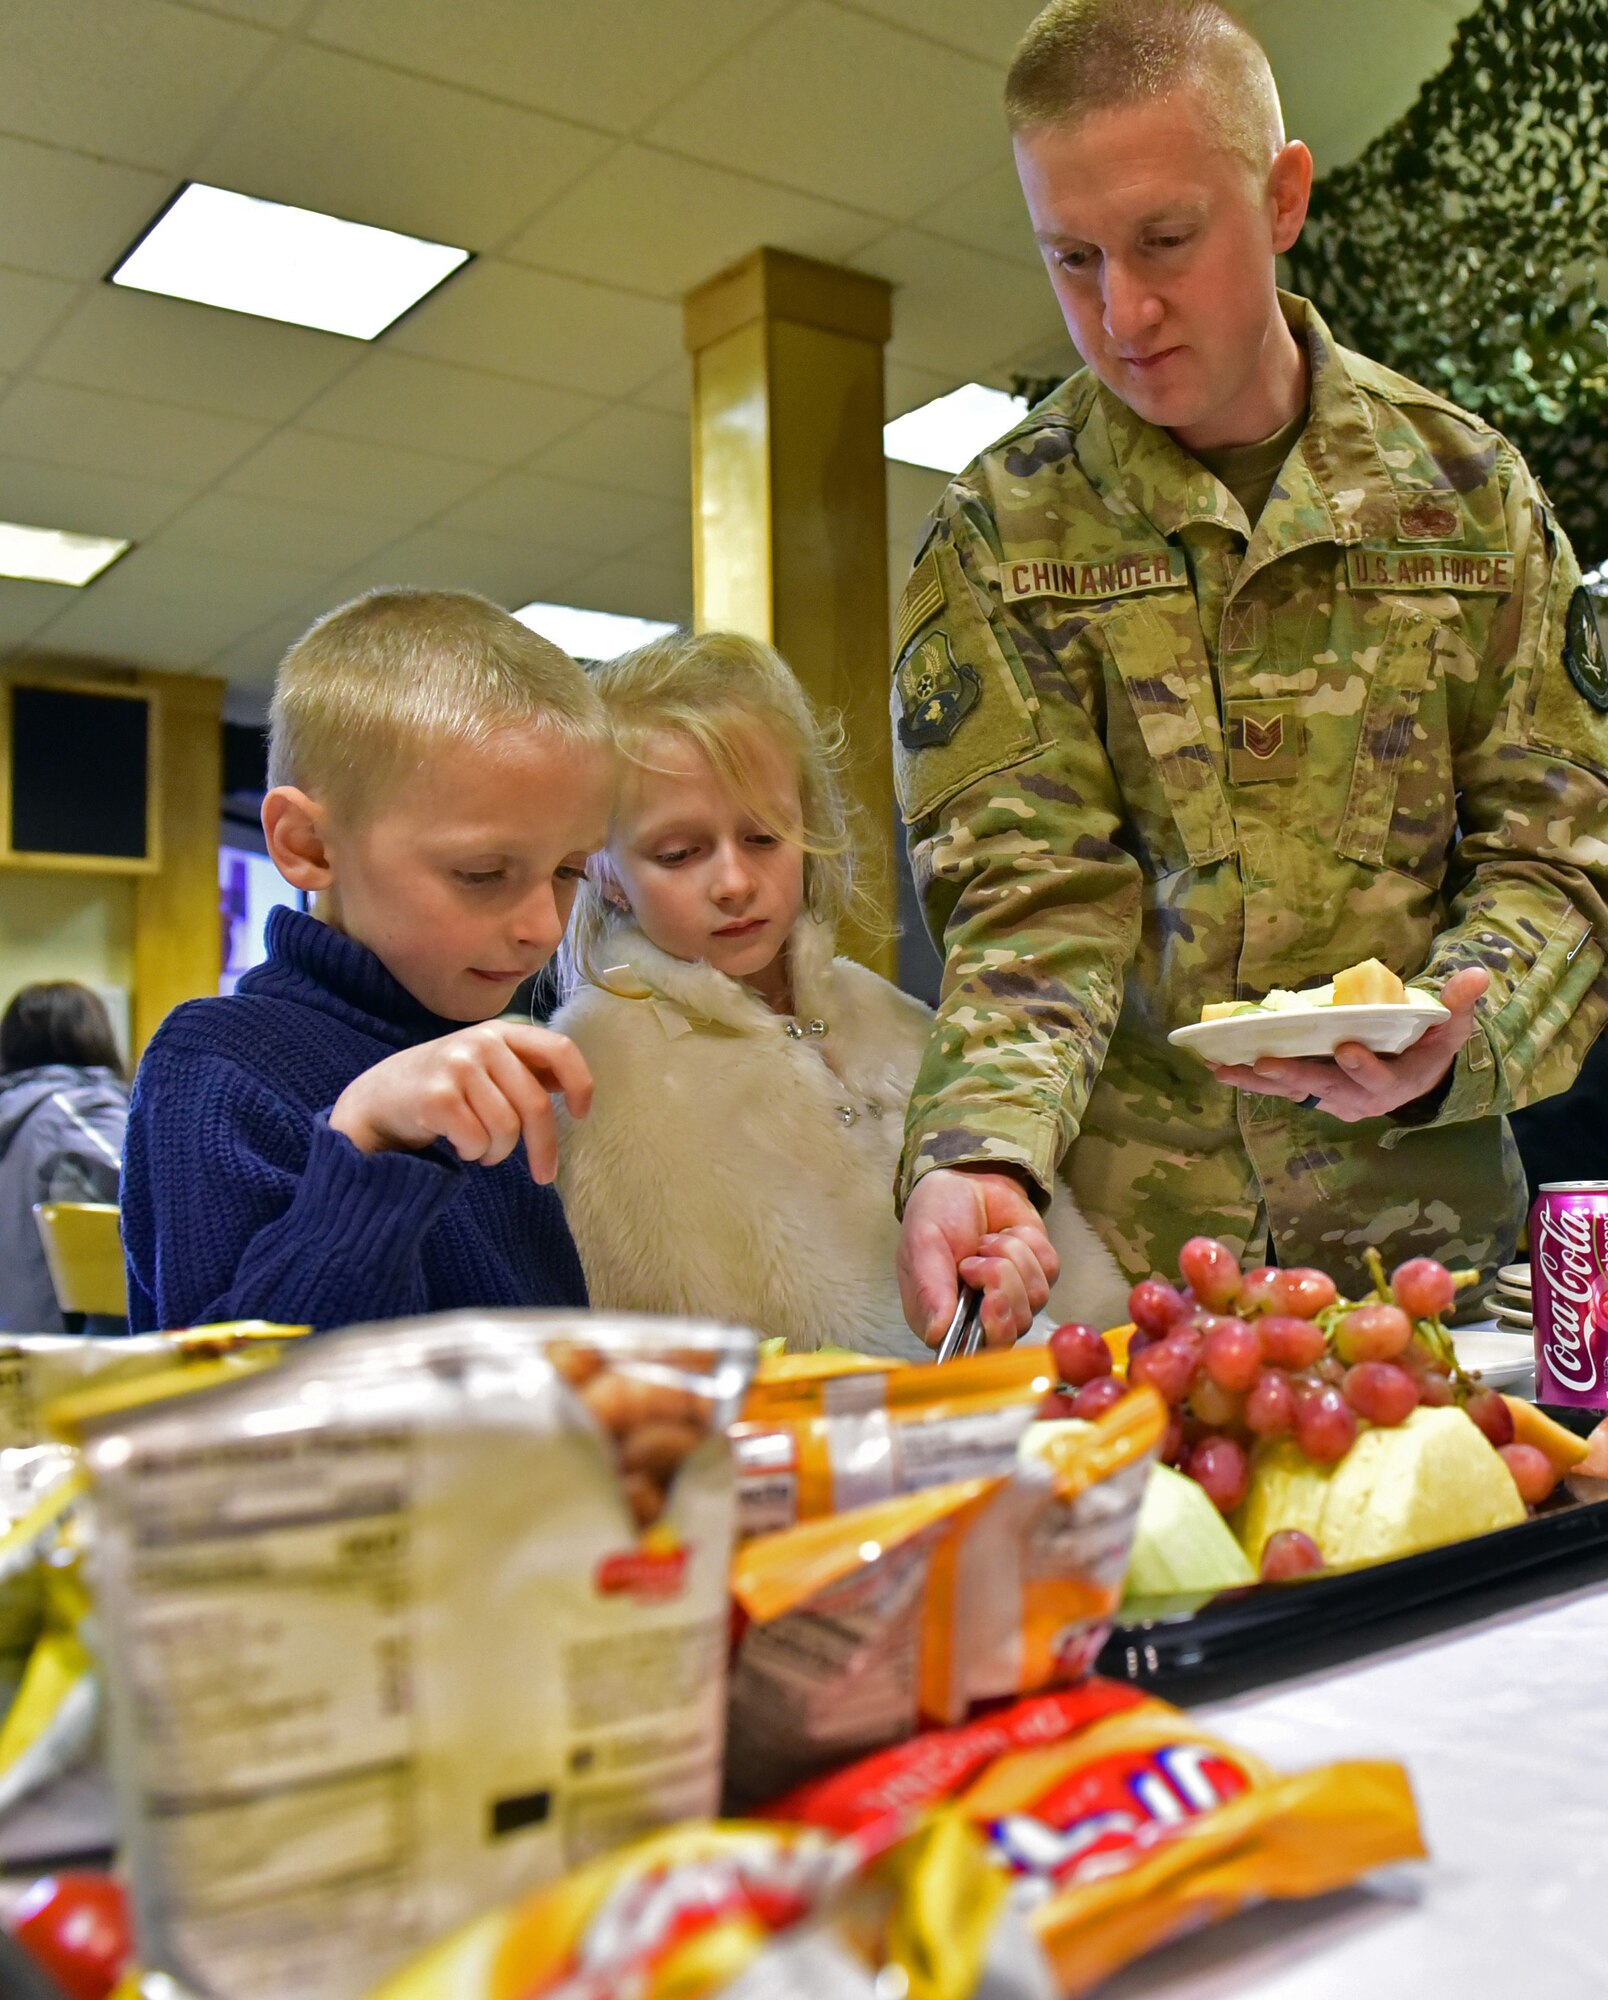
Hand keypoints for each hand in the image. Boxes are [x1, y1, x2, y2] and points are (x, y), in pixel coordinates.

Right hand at [330, 1021, 592, 1182]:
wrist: (374, 1099)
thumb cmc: (442, 1087)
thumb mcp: (486, 1067)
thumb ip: (526, 1071)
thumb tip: (573, 1086)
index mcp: (502, 1032)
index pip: (559, 1049)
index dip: (580, 1083)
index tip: (581, 1115)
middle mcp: (482, 1042)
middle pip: (534, 1104)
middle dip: (543, 1147)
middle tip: (543, 1175)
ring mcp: (457, 1066)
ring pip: (506, 1127)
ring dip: (497, 1152)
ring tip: (481, 1150)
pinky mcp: (436, 1095)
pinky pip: (477, 1139)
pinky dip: (473, 1152)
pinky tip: (459, 1146)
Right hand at [898, 1166, 1059, 1350]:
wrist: (966, 1179)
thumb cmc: (936, 1215)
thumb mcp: (923, 1246)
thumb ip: (929, 1289)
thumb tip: (936, 1334)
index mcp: (947, 1319)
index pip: (977, 1352)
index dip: (991, 1330)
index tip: (988, 1300)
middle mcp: (982, 1316)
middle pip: (1015, 1327)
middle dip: (1002, 1285)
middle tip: (975, 1261)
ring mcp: (1016, 1297)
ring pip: (1035, 1296)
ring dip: (1010, 1256)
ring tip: (985, 1242)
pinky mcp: (1040, 1274)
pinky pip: (1050, 1269)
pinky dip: (1028, 1243)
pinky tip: (1006, 1234)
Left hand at [1207, 967, 1488, 1122]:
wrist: (1415, 1080)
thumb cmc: (1431, 1047)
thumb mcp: (1451, 1027)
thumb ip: (1458, 1004)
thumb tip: (1477, 974)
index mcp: (1396, 1082)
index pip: (1379, 1077)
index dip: (1362, 1066)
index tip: (1347, 1047)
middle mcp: (1359, 1098)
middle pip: (1323, 1087)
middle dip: (1293, 1076)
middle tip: (1263, 1063)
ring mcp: (1332, 1098)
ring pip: (1292, 1090)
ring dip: (1256, 1081)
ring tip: (1223, 1068)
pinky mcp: (1312, 1093)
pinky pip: (1279, 1088)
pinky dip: (1250, 1079)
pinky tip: (1220, 1067)